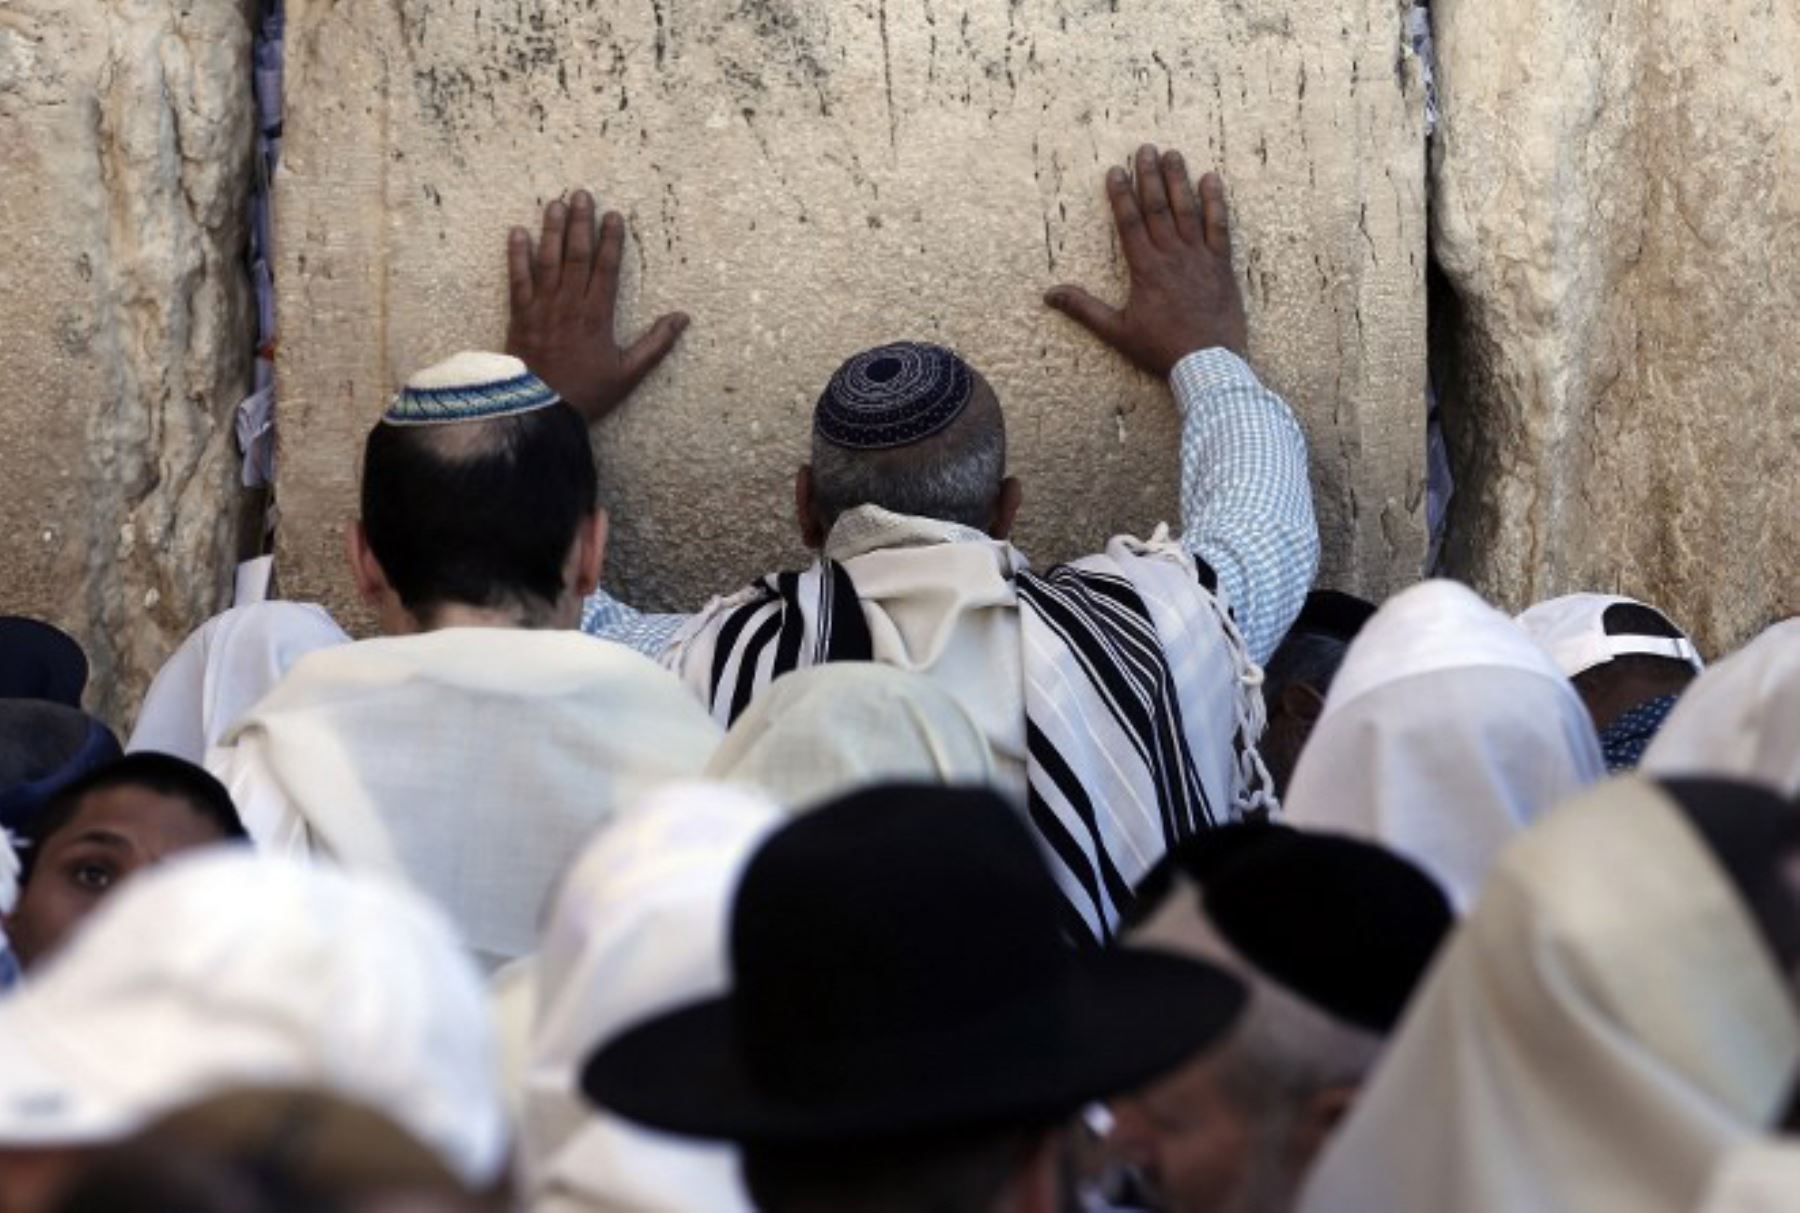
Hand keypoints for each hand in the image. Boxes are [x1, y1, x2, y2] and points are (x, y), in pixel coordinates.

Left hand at [505, 190, 689, 423]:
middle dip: (580, 222)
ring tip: (555, 203)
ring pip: (547, 259)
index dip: (611, 240)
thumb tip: (682, 318)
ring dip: (551, 229)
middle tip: (582, 194)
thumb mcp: (629, 373)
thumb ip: (656, 344)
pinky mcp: (520, 315)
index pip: (606, 267)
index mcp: (597, 315)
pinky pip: (517, 278)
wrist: (540, 410)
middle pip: (576, 254)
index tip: (614, 216)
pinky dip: (516, 255)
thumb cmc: (587, 393)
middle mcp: (569, 304)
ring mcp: (542, 307)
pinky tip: (517, 232)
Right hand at [1045, 145, 1247, 375]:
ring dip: (1179, 180)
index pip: (1129, 222)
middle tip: (1145, 148)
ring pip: (1188, 210)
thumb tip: (1049, 295)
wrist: (1209, 363)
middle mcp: (1172, 255)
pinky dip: (1216, 202)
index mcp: (1145, 269)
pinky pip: (1219, 226)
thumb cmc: (1161, 350)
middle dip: (1150, 176)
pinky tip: (1211, 179)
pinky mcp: (1222, 265)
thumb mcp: (1117, 332)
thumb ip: (1084, 309)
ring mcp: (1199, 257)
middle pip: (1158, 208)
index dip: (1121, 195)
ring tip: (1173, 153)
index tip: (1115, 170)